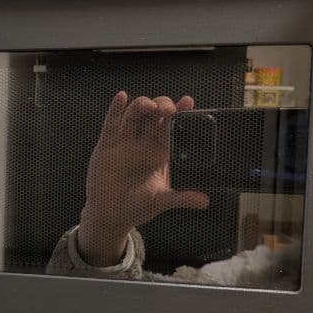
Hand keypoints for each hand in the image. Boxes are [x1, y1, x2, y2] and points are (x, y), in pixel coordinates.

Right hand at [77, 92, 209, 265]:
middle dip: (162, 106)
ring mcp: (125, 141)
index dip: (181, 113)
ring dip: (142, 104)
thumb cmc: (137, 207)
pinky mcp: (107, 144)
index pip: (173, 127)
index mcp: (161, 152)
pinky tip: (121, 97)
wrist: (110, 215)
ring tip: (149, 106)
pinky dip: (115, 108)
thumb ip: (181, 198)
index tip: (188, 102)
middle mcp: (144, 143)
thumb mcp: (160, 202)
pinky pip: (111, 123)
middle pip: (155, 115)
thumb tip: (205, 201)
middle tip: (167, 109)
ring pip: (135, 114)